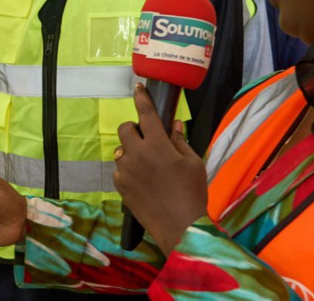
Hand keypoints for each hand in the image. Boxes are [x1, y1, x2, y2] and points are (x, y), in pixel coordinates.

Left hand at [113, 84, 207, 255]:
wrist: (180, 226)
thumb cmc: (192, 192)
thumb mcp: (193, 162)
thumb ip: (180, 140)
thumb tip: (174, 124)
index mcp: (157, 145)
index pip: (146, 114)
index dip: (142, 99)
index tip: (138, 88)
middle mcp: (137, 154)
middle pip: (125, 129)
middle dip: (134, 129)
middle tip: (148, 139)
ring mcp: (126, 171)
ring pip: (121, 151)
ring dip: (131, 151)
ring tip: (148, 164)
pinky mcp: (120, 186)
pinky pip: (120, 170)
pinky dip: (128, 170)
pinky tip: (143, 180)